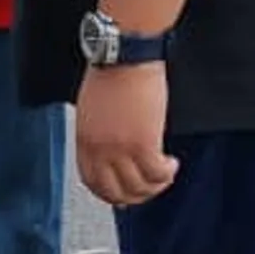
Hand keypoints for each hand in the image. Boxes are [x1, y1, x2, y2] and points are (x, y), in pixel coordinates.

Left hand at [75, 61, 177, 207]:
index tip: (123, 195)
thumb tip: (111, 153)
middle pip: (114, 192)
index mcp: (83, 139)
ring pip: (139, 187)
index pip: (92, 181)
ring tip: (165, 174)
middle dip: (134, 196)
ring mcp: (120, 149)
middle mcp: (98, 149)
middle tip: (149, 189)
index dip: (110, 193)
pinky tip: (172, 163)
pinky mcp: (143, 144)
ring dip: (155, 186)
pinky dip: (166, 174)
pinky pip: (157, 174)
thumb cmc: (112, 73)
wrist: (126, 57)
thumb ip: (97, 134)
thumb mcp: (92, 110)